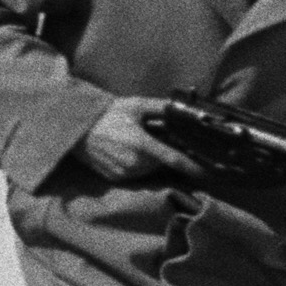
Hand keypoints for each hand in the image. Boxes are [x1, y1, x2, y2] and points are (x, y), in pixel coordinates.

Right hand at [76, 95, 205, 184]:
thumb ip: (162, 108)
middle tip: (154, 137)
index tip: (208, 172)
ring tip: (136, 141)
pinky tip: (126, 150)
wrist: (77, 130)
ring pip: (150, 169)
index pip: (174, 159)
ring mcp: (125, 174)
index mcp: (142, 145)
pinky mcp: (116, 179)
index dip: (193, 167)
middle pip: (162, 163)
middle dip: (165, 153)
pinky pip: (135, 174)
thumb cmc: (108, 114)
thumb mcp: (136, 105)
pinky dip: (137, 164)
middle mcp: (135, 163)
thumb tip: (184, 110)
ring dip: (151, 159)